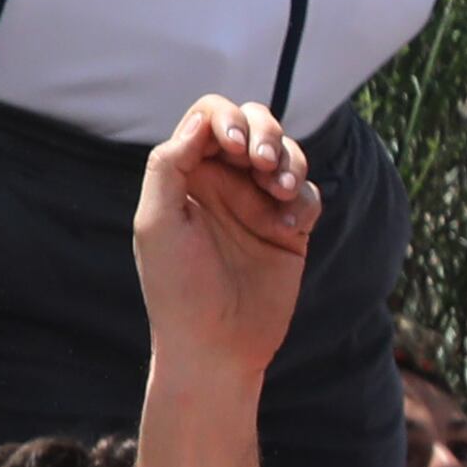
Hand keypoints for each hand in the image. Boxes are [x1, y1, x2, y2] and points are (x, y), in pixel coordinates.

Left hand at [129, 98, 315, 387]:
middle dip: (264, 132)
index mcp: (185, 175)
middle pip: (254, 124)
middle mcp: (222, 184)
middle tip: (261, 164)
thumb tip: (201, 119)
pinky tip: (290, 229)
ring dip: (289, 161)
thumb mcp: (157, 222)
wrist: (214, 347)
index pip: (209, 118)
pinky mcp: (290, 229)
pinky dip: (305, 202)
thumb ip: (169, 165)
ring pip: (287, 153)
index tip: (232, 147)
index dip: (226, 119)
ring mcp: (258, 204)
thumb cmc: (176, 287)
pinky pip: (309, 194)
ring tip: (280, 191)